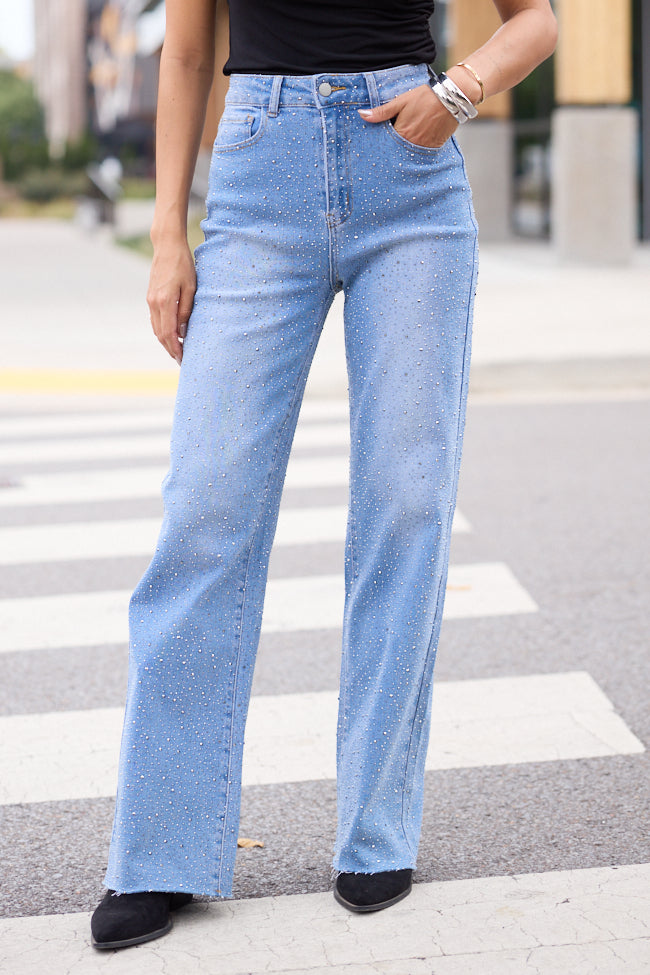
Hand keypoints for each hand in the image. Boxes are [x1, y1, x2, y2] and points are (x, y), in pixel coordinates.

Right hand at [146, 237, 195, 364]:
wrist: (167, 246)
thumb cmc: (183, 264)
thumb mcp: (191, 287)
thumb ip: (186, 310)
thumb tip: (183, 331)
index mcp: (164, 302)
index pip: (169, 333)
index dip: (175, 349)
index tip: (183, 359)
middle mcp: (154, 303)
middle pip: (160, 334)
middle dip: (170, 349)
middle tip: (181, 360)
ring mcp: (150, 300)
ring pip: (156, 328)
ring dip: (165, 341)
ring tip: (177, 351)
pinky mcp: (151, 297)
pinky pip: (155, 319)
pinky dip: (162, 331)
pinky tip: (171, 335)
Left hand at [358, 83, 458, 147]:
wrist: (451, 97)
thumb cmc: (425, 97)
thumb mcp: (400, 101)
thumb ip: (381, 112)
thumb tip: (362, 115)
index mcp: (401, 133)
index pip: (385, 145)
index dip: (381, 145)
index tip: (375, 148)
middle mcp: (412, 143)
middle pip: (396, 152)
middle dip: (391, 152)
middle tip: (386, 152)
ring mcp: (424, 147)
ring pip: (408, 154)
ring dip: (403, 153)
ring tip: (401, 149)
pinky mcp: (434, 147)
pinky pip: (421, 154)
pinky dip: (416, 152)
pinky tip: (414, 147)